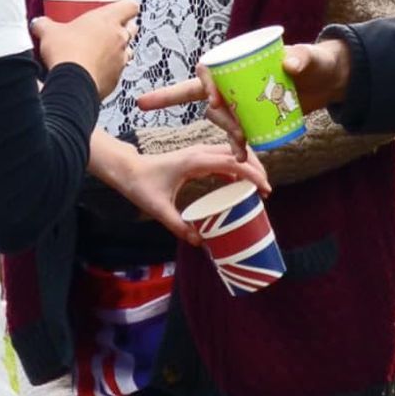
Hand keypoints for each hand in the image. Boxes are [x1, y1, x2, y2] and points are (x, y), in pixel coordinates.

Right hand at [31, 0, 138, 101]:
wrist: (73, 84)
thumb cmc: (67, 53)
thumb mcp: (49, 32)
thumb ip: (44, 25)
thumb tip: (38, 23)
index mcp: (108, 19)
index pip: (130, 5)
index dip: (125, 5)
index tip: (117, 5)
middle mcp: (119, 38)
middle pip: (132, 27)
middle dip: (122, 27)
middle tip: (105, 28)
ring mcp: (120, 59)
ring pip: (128, 50)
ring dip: (117, 49)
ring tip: (100, 50)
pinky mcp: (116, 79)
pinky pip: (117, 70)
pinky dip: (110, 69)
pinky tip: (94, 69)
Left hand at [117, 144, 270, 242]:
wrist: (127, 168)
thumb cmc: (141, 185)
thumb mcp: (158, 208)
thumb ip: (178, 225)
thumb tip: (200, 242)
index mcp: (193, 161)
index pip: (231, 162)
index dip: (251, 174)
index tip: (265, 190)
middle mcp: (198, 152)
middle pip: (237, 153)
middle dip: (256, 168)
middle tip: (267, 190)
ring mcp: (197, 153)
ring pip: (231, 152)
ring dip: (247, 166)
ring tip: (259, 187)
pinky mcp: (196, 157)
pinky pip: (222, 158)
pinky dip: (235, 168)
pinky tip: (240, 185)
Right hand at [137, 39, 351, 144]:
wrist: (329, 81)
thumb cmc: (315, 61)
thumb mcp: (309, 57)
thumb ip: (301, 57)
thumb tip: (290, 64)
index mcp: (242, 60)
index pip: (210, 69)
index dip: (205, 83)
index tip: (216, 100)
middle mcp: (237, 80)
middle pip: (213, 99)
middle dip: (220, 117)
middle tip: (238, 130)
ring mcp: (245, 100)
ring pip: (223, 118)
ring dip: (227, 133)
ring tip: (242, 147)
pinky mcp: (255, 116)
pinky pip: (239, 132)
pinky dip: (237, 145)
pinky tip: (242, 156)